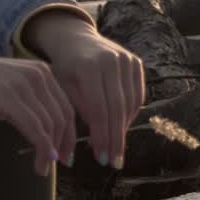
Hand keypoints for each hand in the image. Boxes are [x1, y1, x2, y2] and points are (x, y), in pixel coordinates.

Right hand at [0, 45, 74, 176]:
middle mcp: (37, 73)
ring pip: (50, 124)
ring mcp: (23, 83)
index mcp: (40, 71)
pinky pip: (35, 127)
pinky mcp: (9, 96)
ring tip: (42, 168)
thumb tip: (47, 137)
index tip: (65, 152)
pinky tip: (41, 161)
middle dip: (64, 144)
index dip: (69, 133)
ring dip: (50, 151)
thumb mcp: (9, 93)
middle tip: (59, 164)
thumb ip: (30, 107)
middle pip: (62, 116)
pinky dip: (41, 147)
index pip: (66, 106)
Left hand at [24, 13, 145, 168]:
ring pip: (130, 103)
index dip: (101, 136)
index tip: (101, 158)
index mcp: (88, 66)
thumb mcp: (62, 86)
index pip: (98, 109)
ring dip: (124, 128)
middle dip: (116, 139)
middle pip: (117, 109)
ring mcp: (126, 59)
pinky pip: (137, 95)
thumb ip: (78, 109)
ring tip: (116, 147)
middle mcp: (111, 60)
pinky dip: (131, 113)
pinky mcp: (135, 61)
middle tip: (114, 162)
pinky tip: (121, 127)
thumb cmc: (64, 67)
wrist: (74, 38)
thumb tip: (97, 140)